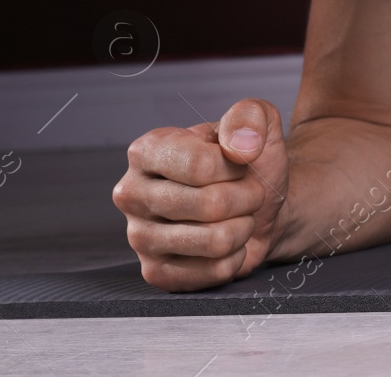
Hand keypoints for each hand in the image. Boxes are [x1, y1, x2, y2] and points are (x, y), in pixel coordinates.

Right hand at [112, 98, 289, 290]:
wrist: (260, 204)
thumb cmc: (249, 161)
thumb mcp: (256, 121)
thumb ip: (250, 117)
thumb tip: (241, 147)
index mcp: (146, 150)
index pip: (200, 165)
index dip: (236, 166)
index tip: (241, 161)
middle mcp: (131, 193)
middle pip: (210, 205)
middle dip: (247, 197)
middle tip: (247, 191)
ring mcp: (138, 237)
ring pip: (215, 240)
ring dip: (243, 226)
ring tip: (238, 214)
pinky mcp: (156, 273)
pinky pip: (215, 271)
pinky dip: (236, 256)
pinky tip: (227, 242)